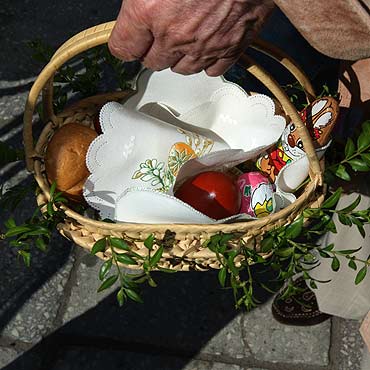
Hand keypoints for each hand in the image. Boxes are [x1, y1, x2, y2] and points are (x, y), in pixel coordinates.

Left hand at [108, 0, 273, 75]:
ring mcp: (203, 46)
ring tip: (186, 36)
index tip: (129, 42)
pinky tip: (207, 43)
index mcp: (148, 10)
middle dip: (153, 51)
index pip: (124, 48)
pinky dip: (206, 60)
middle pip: (152, 63)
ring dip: (179, 57)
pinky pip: (210, 70)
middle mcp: (174, 35)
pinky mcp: (228, 50)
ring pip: (181, 69)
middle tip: (159, 35)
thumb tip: (138, 6)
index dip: (125, 44)